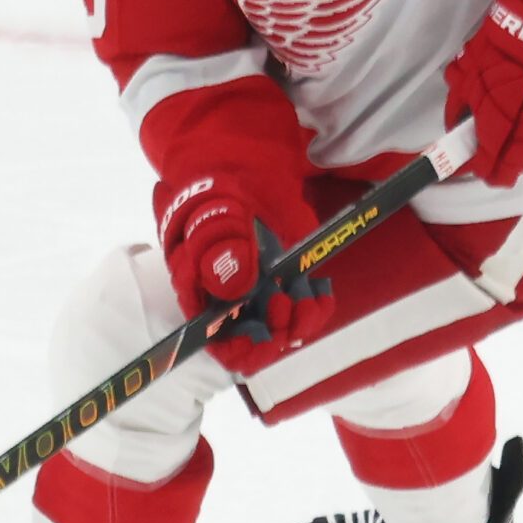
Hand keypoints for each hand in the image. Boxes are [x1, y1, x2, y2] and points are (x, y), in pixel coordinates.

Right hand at [155, 178, 333, 374]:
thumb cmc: (216, 196)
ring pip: (281, 331)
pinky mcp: (285, 286)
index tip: (265, 336)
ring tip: (308, 296)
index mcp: (200, 293)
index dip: (240, 348)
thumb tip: (232, 287)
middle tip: (285, 301)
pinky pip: (302, 311)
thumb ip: (217, 246)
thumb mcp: (213, 213)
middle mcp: (229, 304)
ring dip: (299, 321)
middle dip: (276, 332)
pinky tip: (322, 292)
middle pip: (253, 343)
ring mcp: (259, 297)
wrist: (241, 174)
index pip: (215, 340)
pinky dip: (316, 307)